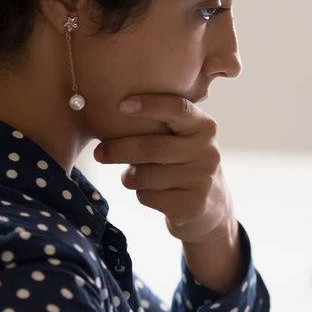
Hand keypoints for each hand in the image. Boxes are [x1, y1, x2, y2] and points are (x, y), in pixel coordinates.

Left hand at [92, 95, 235, 244]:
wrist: (212, 206)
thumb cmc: (184, 162)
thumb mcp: (184, 138)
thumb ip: (161, 124)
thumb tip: (112, 113)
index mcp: (205, 127)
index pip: (178, 109)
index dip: (150, 105)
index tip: (123, 105)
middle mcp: (208, 152)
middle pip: (151, 147)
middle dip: (118, 150)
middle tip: (99, 152)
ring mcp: (202, 181)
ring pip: (145, 175)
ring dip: (129, 177)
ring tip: (133, 175)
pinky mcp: (193, 206)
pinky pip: (148, 197)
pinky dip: (141, 194)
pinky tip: (151, 193)